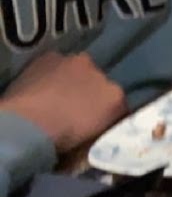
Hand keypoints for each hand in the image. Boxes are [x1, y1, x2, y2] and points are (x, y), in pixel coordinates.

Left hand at [0, 54, 127, 154]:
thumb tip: (102, 119)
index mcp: (116, 95)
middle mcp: (100, 73)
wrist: (29, 125)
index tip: (94, 119)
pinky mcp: (48, 57)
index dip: (106, 109)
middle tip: (73, 107)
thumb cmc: (64, 138)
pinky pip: (53, 64)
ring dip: (69, 79)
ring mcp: (73, 62)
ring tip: (54, 97)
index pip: (116, 99)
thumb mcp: (96, 139)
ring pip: (76, 69)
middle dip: (89, 89)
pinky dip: (49, 73)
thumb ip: (105, 123)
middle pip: (97, 80)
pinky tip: (40, 88)